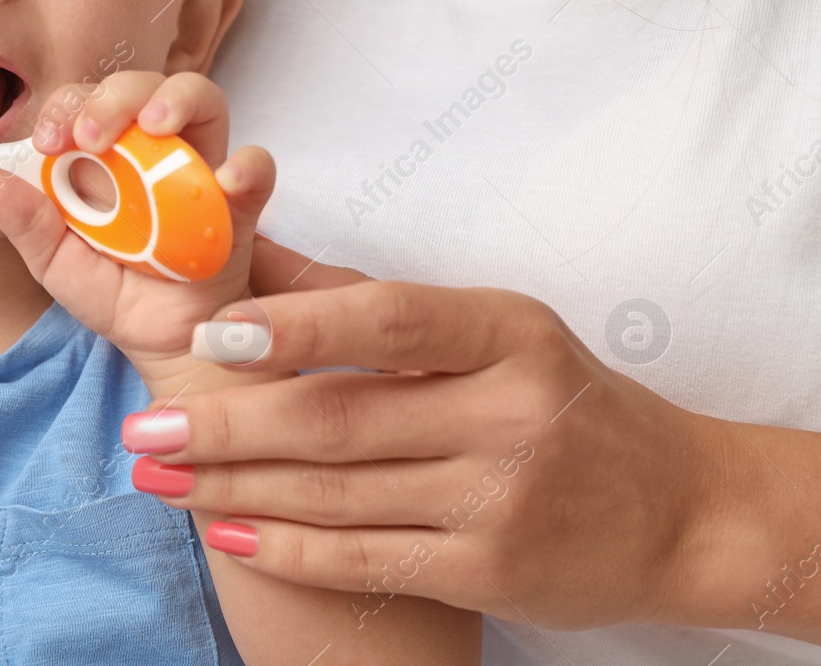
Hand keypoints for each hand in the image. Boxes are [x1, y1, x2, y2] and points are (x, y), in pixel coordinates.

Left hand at [0, 71, 276, 393]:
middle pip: (141, 87)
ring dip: (177, 100)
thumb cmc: (113, 291)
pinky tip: (226, 181)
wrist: (164, 342)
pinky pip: (255, 167)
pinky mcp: (238, 203)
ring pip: (201, 101)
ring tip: (155, 125)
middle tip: (89, 133)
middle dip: (113, 97)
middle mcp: (152, 150)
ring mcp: (198, 169)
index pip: (86, 102)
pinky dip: (247, 166)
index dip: (66, 106)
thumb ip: (24, 222)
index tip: (48, 140)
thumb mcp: (55, 262)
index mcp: (103, 155)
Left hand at [122, 239, 820, 637]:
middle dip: (224, 424)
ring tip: (155, 474)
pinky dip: (285, 547)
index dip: (291, 326)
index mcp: (505, 331)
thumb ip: (366, 299)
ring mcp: (500, 499)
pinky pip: (363, 561)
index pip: (386, 319)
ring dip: (230, 485)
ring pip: (335, 495)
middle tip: (141, 426)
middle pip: (338, 419)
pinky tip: (225, 529)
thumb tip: (249, 249)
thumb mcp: (494, 329)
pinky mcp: (490, 572)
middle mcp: (507, 412)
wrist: (680, 511)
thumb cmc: (562, 401)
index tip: (206, 335)